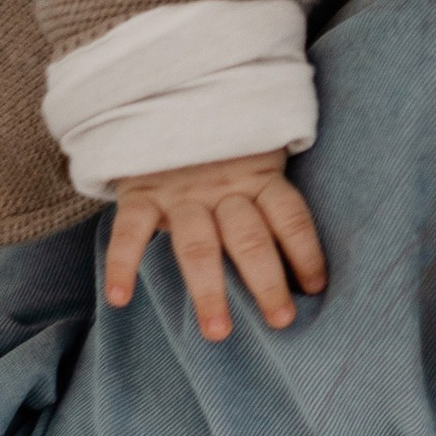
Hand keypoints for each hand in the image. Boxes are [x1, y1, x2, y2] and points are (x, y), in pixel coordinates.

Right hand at [104, 149, 326, 340]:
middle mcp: (222, 187)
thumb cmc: (222, 153)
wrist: (164, 103)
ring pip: (197, 244)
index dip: (305, 250)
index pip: (289, 215)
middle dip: (266, 281)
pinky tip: (120, 299)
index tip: (315, 288)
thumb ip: (270, 199)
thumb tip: (305, 268)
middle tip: (280, 320)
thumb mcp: (255, 160)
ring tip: (217, 331)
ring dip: (208, 289)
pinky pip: (130, 230)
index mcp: (258, 178)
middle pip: (248, 237)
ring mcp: (179, 192)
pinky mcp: (140, 192)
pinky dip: (122, 263)